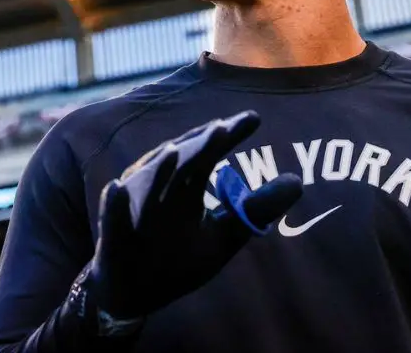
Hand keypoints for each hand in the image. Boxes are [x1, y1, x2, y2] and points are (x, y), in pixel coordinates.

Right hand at [87, 111, 302, 320]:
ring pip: (146, 185)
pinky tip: (117, 189)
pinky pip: (112, 222)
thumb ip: (255, 210)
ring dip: (158, 168)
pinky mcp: (113, 239)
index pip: (208, 154)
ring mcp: (135, 213)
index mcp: (185, 187)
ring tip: (175, 151)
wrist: (133, 292)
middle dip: (198, 146)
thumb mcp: (223, 236)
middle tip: (222, 129)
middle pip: (180, 163)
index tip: (254, 119)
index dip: (228, 135)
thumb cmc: (178, 258)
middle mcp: (159, 191)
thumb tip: (297, 182)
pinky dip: (114, 206)